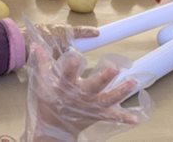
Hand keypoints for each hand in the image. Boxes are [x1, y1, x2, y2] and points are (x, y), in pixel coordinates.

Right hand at [21, 23, 148, 141]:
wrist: (54, 127)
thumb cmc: (48, 102)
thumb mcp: (42, 82)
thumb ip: (42, 62)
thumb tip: (36, 44)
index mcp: (65, 87)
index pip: (67, 75)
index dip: (71, 66)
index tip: (75, 57)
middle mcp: (80, 96)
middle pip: (93, 86)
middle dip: (104, 78)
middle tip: (114, 68)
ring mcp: (90, 106)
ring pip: (108, 98)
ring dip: (121, 91)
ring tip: (133, 82)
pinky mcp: (97, 114)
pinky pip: (112, 116)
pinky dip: (124, 117)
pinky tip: (135, 118)